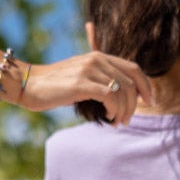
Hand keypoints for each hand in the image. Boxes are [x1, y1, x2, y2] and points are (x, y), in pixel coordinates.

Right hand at [21, 53, 151, 123]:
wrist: (30, 84)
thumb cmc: (55, 86)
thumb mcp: (81, 76)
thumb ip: (100, 79)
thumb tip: (122, 94)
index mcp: (99, 56)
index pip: (134, 68)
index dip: (146, 86)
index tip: (150, 102)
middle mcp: (97, 59)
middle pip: (132, 82)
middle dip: (135, 105)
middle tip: (127, 121)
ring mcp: (89, 70)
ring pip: (123, 91)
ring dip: (124, 111)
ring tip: (116, 122)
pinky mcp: (81, 83)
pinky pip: (110, 97)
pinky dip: (114, 110)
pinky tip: (108, 117)